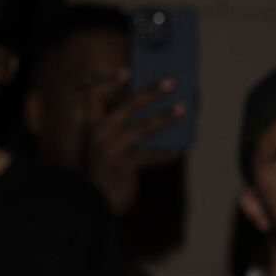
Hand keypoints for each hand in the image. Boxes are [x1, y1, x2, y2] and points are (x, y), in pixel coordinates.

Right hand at [84, 78, 184, 216]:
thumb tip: (153, 106)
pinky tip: (180, 149)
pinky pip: (151, 156)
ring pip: (142, 128)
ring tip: (184, 108)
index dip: (110, 82)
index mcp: (92, 124)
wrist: (93, 204)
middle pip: (127, 106)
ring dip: (165, 117)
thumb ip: (117, 126)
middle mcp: (99, 134)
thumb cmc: (103, 170)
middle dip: (151, 92)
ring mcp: (110, 150)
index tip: (128, 71)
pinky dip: (167, 153)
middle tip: (171, 82)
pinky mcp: (123, 168)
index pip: (94, 95)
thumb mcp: (103, 144)